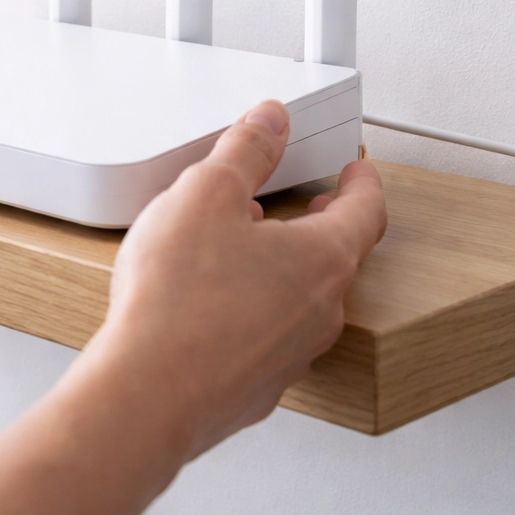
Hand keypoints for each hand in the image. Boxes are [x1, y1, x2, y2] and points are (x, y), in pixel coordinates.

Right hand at [103, 99, 386, 462]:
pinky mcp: (255, 387)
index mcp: (321, 258)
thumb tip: (271, 121)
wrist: (148, 392)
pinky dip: (249, 314)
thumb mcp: (205, 194)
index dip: (363, 182)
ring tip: (239, 251)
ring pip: (299, 302)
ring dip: (279, 271)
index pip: (365, 210)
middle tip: (307, 206)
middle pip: (334, 257)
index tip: (359, 169)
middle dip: (318, 225)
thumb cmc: (178, 301)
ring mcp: (290, 355)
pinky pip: (264, 339)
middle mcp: (319, 311)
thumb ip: (244, 150)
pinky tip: (209, 306)